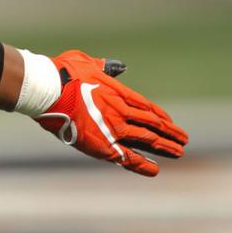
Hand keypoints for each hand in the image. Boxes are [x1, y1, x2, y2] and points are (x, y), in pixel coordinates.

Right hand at [35, 50, 188, 176]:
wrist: (47, 89)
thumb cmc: (62, 72)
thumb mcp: (86, 62)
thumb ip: (105, 66)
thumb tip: (118, 67)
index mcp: (118, 92)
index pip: (146, 107)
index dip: (159, 116)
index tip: (169, 122)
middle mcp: (121, 111)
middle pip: (153, 124)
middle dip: (169, 133)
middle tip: (184, 139)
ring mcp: (114, 129)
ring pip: (147, 140)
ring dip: (165, 147)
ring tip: (179, 152)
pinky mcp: (102, 145)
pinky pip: (128, 158)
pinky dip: (142, 165)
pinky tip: (155, 170)